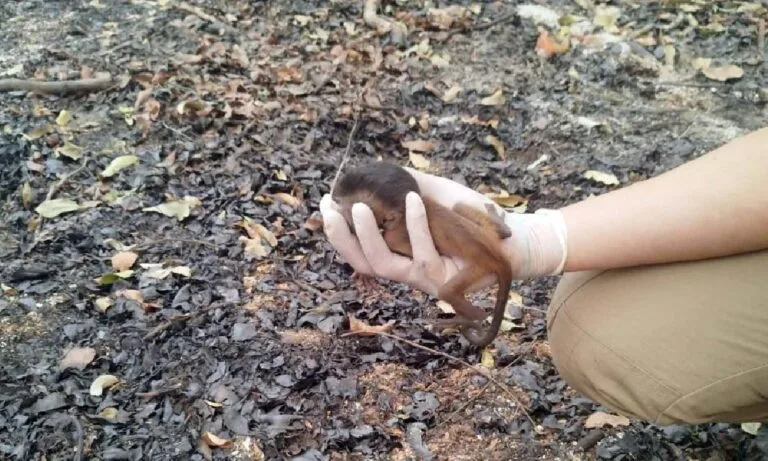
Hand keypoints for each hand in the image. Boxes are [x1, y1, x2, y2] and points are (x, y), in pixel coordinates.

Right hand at [320, 168, 567, 295]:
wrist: (513, 240)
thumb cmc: (472, 220)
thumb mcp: (435, 199)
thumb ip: (407, 190)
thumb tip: (375, 173)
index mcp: (402, 256)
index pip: (360, 253)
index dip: (339, 234)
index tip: (325, 206)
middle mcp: (409, 272)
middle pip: (363, 263)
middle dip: (341, 238)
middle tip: (332, 209)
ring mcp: (426, 279)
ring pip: (384, 265)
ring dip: (368, 235)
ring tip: (360, 206)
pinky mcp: (446, 281)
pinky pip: (423, 253)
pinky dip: (415, 223)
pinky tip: (411, 199)